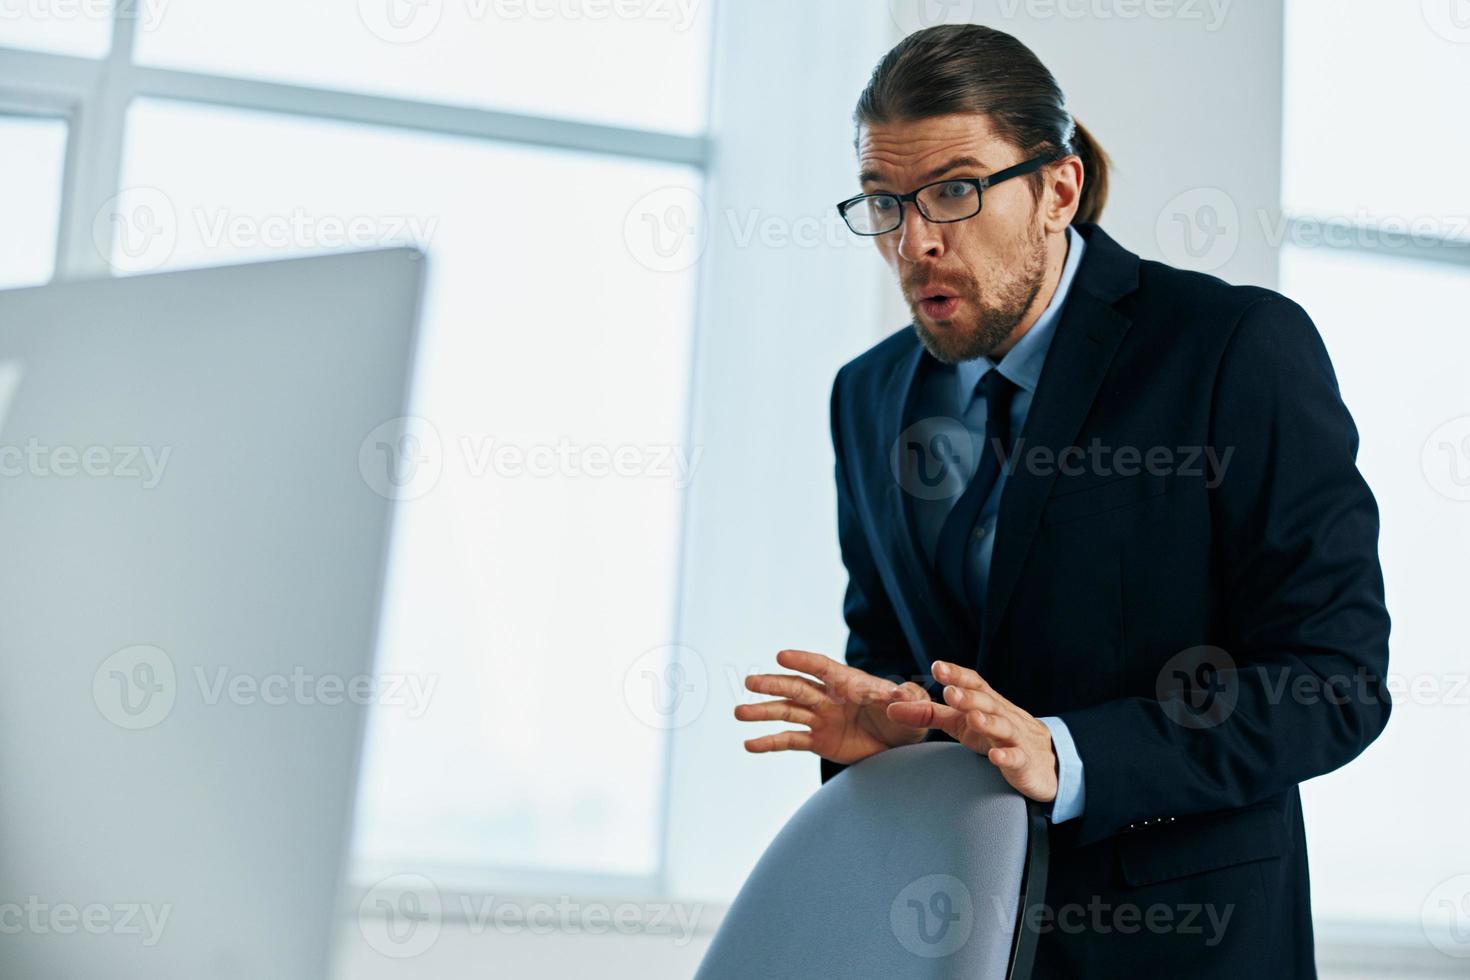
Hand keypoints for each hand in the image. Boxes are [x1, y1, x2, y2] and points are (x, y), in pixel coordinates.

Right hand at [736, 649, 930, 764]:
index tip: (781, 656)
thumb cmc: (908, 719)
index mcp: (849, 683)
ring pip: (787, 712)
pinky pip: (790, 741)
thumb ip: (904, 698)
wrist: (901, 745)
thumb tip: (901, 693)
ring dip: (763, 712)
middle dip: (774, 685)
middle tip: (750, 682)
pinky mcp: (818, 741)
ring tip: (739, 712)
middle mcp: (829, 698)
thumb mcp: (910, 708)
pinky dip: (769, 742)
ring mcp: (820, 719)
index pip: (823, 668)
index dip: (803, 662)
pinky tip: (749, 744)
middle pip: (797, 688)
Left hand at [885, 660, 1057, 802]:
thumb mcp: (960, 723)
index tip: (937, 667)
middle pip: (986, 701)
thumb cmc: (994, 735)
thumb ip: (928, 714)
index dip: (956, 674)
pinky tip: (996, 756)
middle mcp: (1001, 714)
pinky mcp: (1024, 762)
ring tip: (972, 717)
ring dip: (987, 721)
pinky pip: (1016, 757)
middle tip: (950, 691)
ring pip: (1002, 726)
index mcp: (985, 702)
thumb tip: (891, 707)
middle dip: (969, 696)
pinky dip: (1006, 756)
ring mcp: (1014, 738)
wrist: (1043, 761)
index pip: (973, 683)